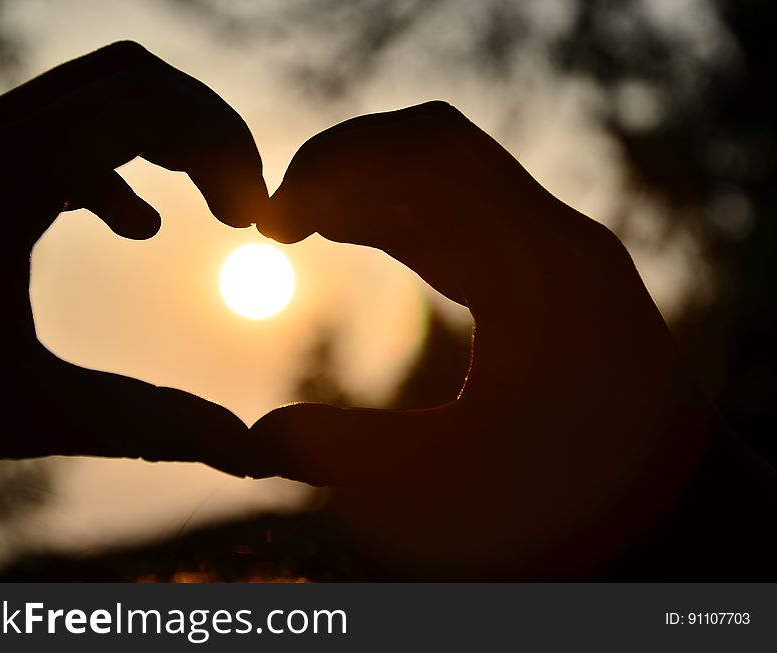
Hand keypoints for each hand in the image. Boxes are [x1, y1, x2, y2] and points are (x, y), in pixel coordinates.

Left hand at [0, 42, 267, 473]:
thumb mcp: (26, 414)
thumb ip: (149, 427)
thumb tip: (250, 453)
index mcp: (1, 179)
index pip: (148, 102)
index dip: (223, 146)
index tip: (257, 217)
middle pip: (131, 79)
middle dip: (207, 134)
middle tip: (247, 206)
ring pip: (95, 95)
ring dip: (167, 142)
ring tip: (214, 208)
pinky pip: (57, 131)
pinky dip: (117, 163)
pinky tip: (134, 226)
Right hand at [248, 102, 720, 577]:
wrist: (672, 512)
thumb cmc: (578, 506)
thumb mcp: (457, 487)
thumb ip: (351, 457)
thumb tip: (253, 441)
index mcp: (538, 268)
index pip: (429, 155)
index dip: (336, 164)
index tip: (271, 215)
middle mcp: (552, 239)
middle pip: (435, 146)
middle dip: (345, 165)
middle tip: (275, 215)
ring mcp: (552, 249)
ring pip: (445, 174)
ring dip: (367, 186)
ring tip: (296, 223)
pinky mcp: (543, 270)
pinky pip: (459, 209)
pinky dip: (395, 211)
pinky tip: (347, 233)